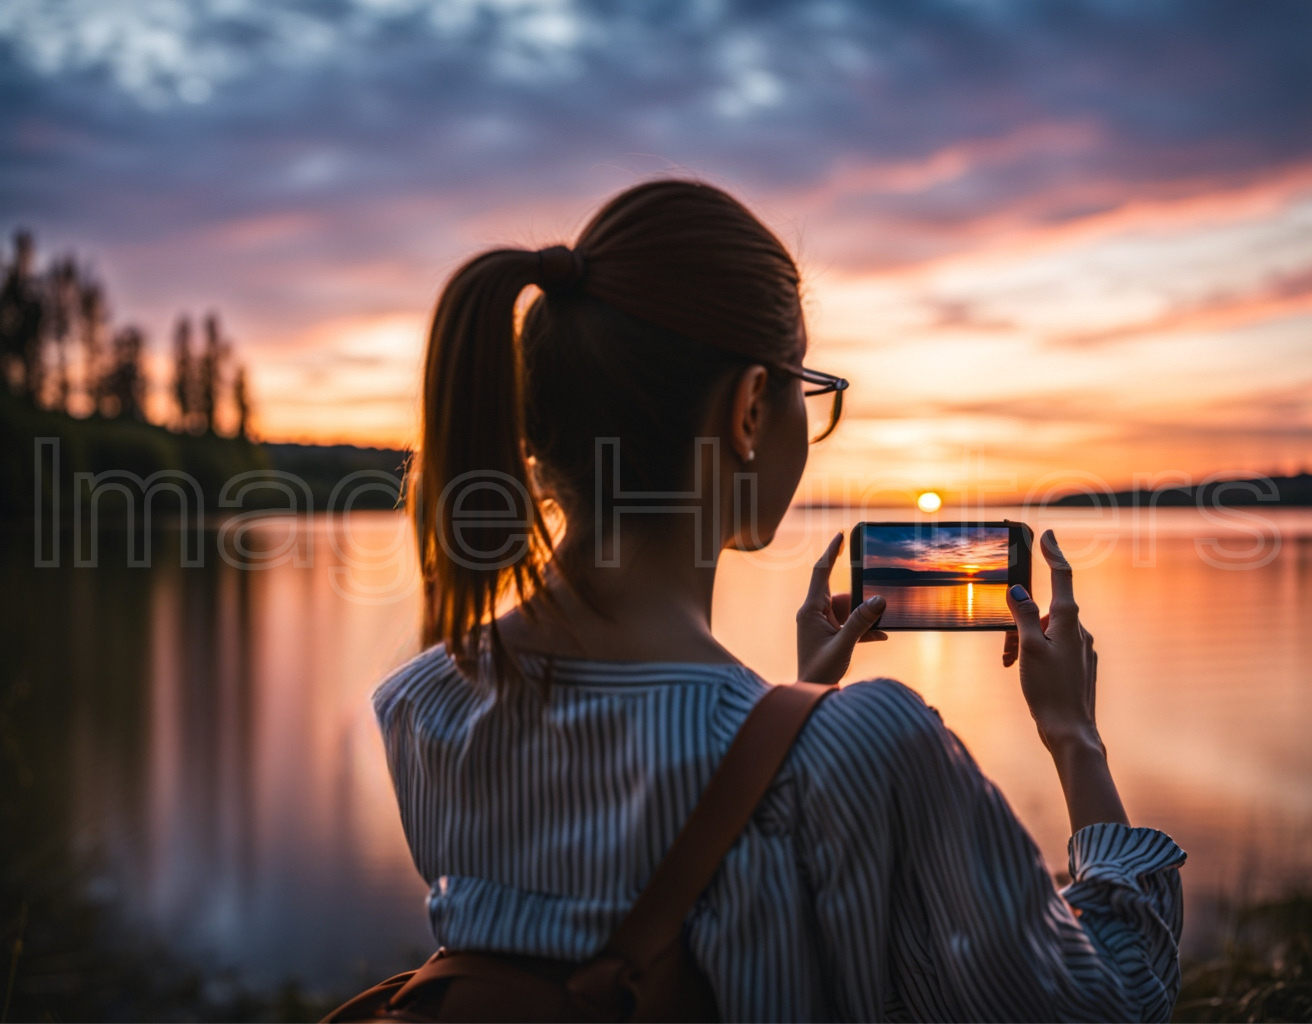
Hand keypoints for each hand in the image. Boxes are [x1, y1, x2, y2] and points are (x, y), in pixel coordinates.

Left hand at [797, 532, 886, 684]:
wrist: (813, 693)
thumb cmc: (820, 672)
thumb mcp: (844, 645)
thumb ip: (861, 623)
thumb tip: (879, 600)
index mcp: (810, 610)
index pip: (821, 573)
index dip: (831, 552)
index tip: (841, 535)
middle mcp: (814, 613)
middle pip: (843, 595)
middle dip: (861, 602)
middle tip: (877, 609)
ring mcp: (822, 624)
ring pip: (849, 609)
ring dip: (865, 619)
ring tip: (880, 630)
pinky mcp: (829, 634)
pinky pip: (850, 623)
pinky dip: (864, 628)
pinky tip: (880, 636)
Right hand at [1005, 530, 1100, 753]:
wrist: (1072, 731)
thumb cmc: (1049, 690)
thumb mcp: (1029, 649)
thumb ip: (1023, 615)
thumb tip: (1018, 590)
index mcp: (1068, 621)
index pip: (1061, 576)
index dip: (1052, 553)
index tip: (1047, 533)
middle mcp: (1079, 630)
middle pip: (1046, 611)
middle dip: (1022, 622)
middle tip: (1007, 652)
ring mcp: (1082, 648)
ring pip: (1047, 632)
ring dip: (1026, 643)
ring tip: (1015, 667)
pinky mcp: (1080, 665)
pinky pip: (1054, 649)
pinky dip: (1036, 655)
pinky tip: (1028, 675)